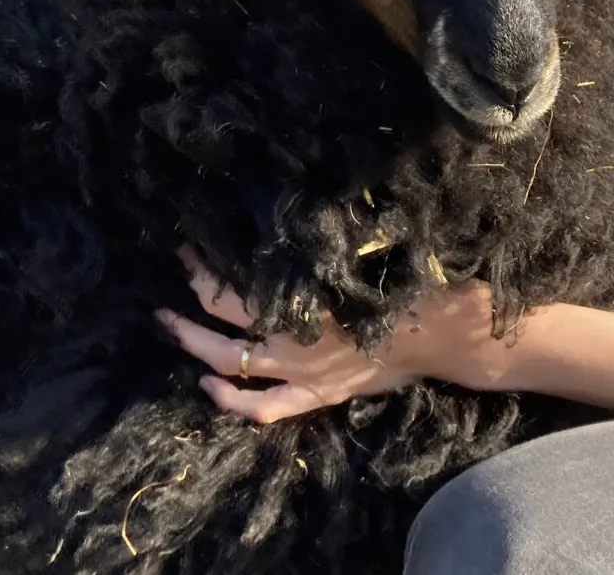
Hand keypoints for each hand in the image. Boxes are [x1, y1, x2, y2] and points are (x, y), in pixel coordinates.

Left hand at [156, 247, 519, 423]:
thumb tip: (295, 205)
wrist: (442, 334)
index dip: (204, 272)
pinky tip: (210, 387)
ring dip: (197, 350)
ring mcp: (301, 375)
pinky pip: (265, 409)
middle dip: (189, 307)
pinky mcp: (315, 396)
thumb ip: (325, 238)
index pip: (233, 293)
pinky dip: (232, 402)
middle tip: (171, 285)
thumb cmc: (408, 283)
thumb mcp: (367, 248)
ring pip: (233, 369)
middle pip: (222, 331)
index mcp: (301, 304)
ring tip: (174, 328)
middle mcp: (292, 343)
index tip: (189, 246)